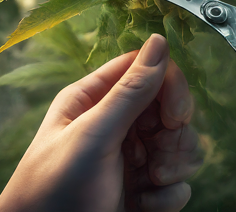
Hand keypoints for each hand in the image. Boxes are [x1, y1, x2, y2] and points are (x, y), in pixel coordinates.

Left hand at [0, 34, 201, 211]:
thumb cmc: (54, 193)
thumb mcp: (92, 137)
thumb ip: (130, 91)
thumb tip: (159, 40)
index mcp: (95, 98)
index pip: (146, 69)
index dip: (169, 86)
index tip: (175, 115)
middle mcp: (117, 121)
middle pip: (169, 106)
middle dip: (173, 134)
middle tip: (157, 159)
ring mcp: (133, 154)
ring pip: (180, 141)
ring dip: (175, 164)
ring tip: (151, 183)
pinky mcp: (144, 186)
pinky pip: (178, 178)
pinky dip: (169, 194)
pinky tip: (146, 204)